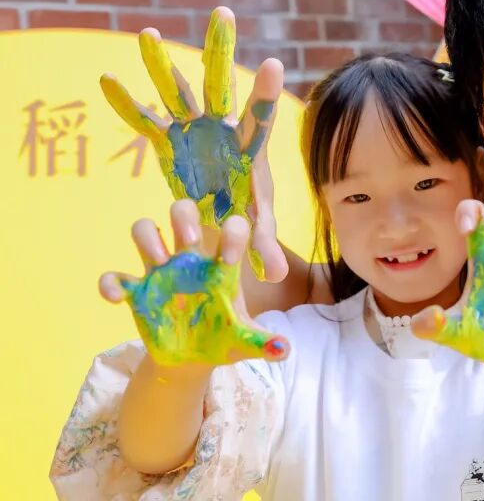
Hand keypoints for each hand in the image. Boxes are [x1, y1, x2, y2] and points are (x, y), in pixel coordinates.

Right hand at [99, 199, 288, 366]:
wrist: (192, 358)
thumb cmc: (223, 337)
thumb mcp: (244, 340)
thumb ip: (263, 341)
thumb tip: (284, 350)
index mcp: (221, 264)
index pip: (231, 230)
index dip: (232, 233)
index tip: (231, 258)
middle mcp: (190, 259)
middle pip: (182, 213)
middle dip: (184, 216)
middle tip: (189, 238)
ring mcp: (160, 271)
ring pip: (145, 231)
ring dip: (147, 239)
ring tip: (158, 261)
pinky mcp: (136, 291)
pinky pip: (116, 277)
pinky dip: (111, 282)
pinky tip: (115, 297)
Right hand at [100, 7, 286, 281]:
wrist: (226, 217)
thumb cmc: (247, 218)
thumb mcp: (255, 230)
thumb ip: (263, 246)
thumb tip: (273, 272)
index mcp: (249, 148)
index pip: (260, 117)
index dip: (265, 93)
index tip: (275, 63)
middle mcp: (222, 129)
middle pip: (222, 86)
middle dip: (220, 51)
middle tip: (223, 13)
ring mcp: (194, 130)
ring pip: (178, 92)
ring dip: (162, 65)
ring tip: (147, 33)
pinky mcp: (170, 140)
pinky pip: (144, 121)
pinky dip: (127, 103)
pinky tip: (107, 79)